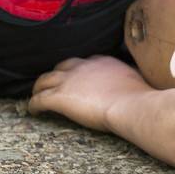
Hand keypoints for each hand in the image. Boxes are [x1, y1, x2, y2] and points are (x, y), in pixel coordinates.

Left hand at [29, 56, 151, 131]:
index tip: (76, 79)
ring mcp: (68, 81)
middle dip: (56, 76)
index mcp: (100, 62)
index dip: (77, 71)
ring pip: (44, 81)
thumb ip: (129, 79)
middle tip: (53, 86)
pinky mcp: (59, 97)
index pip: (82, 63)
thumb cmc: (141, 97)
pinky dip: (34, 105)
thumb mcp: (136, 80)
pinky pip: (39, 100)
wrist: (132, 105)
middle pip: (61, 67)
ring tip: (37, 96)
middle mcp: (82, 66)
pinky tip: (33, 111)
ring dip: (39, 88)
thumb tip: (137, 84)